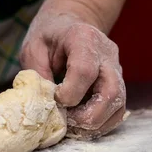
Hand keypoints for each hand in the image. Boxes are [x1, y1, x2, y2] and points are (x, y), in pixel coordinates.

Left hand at [20, 5, 126, 139]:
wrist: (70, 25)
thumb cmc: (49, 37)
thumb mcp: (33, 49)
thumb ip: (37, 75)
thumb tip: (44, 105)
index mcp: (83, 38)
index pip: (85, 70)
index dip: (70, 93)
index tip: (56, 99)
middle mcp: (107, 54)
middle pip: (111, 91)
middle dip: (89, 116)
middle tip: (67, 122)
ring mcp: (117, 69)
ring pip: (118, 104)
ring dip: (96, 123)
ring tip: (73, 126)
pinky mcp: (118, 83)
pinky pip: (118, 110)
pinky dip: (101, 123)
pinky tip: (82, 124)